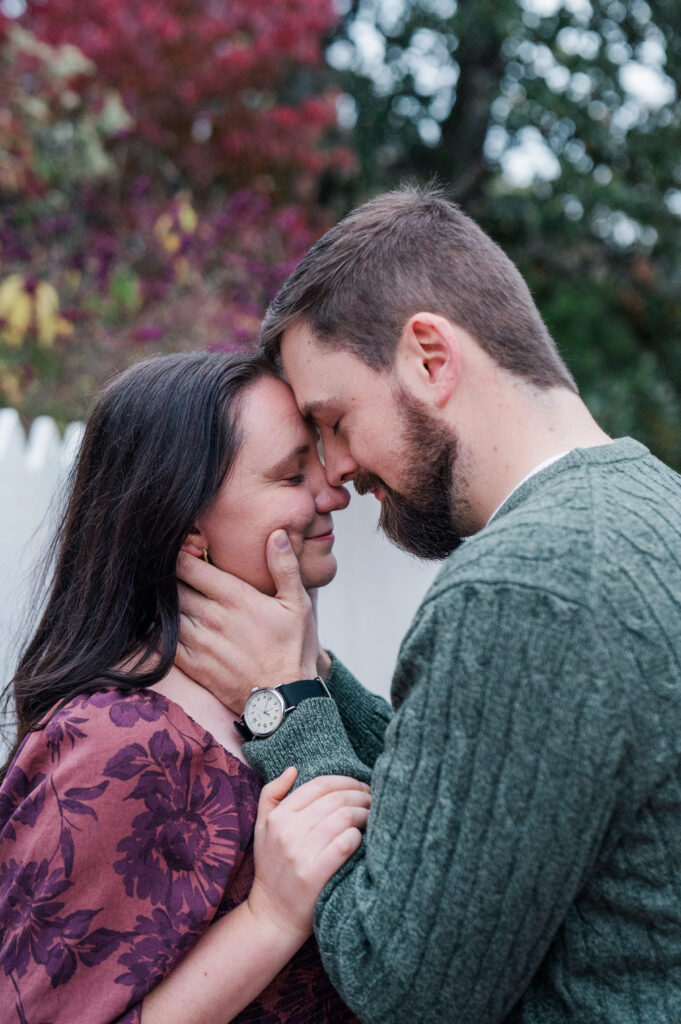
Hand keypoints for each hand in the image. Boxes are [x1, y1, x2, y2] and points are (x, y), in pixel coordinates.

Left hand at [175, 530, 319, 713]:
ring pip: (167, 612)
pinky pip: (164, 642)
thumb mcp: (298, 604)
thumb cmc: (294, 649)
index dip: (179, 555)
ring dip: (163, 601)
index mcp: (235, 598)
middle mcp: (212, 617)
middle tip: (165, 569)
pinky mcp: (193, 665)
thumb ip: (284, 567)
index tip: (178, 548)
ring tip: (161, 593)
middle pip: (174, 587)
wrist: (285, 700)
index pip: (190, 567)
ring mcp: (200, 642)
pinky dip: (158, 629)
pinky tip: (161, 622)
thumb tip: (277, 534)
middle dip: (168, 576)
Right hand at [248, 768, 370, 941]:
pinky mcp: (314, 875)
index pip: (319, 785)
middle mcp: (287, 832)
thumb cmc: (273, 867)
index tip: (360, 786)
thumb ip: (272, 794)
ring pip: (343, 818)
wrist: (272, 916)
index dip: (345, 780)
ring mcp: (300, 854)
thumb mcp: (262, 828)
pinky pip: (345, 843)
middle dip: (360, 795)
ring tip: (372, 817)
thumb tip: (293, 769)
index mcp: (278, 816)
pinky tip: (361, 838)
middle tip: (373, 800)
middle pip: (335, 799)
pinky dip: (358, 836)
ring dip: (364, 813)